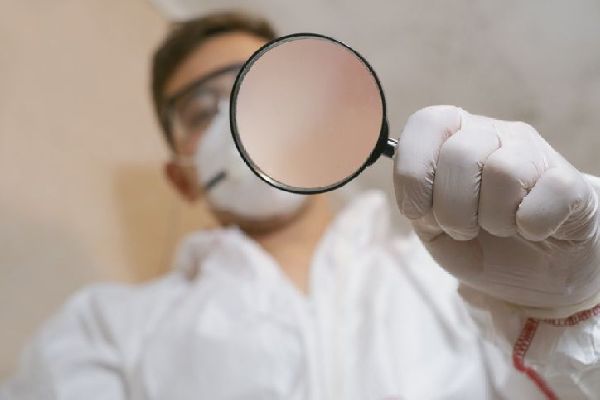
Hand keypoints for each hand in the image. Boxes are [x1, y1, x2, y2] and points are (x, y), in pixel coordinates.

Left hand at [393, 106, 599, 316]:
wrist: (534, 273)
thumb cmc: (479, 243)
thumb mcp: (434, 231)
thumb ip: (419, 208)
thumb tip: (418, 196)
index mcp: (453, 137)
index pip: (427, 123)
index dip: (412, 173)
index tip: (418, 211)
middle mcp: (493, 135)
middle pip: (460, 154)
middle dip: (451, 209)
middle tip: (463, 229)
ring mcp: (533, 154)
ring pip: (503, 171)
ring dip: (492, 219)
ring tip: (499, 229)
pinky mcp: (570, 182)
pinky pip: (546, 194)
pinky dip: (531, 225)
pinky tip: (531, 230)